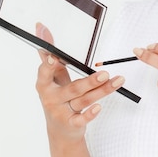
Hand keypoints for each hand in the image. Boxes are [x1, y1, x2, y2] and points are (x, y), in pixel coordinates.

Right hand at [35, 23, 124, 140]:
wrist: (60, 130)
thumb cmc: (57, 97)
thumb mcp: (52, 76)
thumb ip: (49, 54)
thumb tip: (41, 27)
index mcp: (44, 84)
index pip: (45, 73)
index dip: (48, 65)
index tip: (53, 57)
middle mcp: (51, 98)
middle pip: (73, 88)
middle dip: (90, 81)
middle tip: (105, 73)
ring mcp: (61, 112)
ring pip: (84, 100)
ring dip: (102, 91)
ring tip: (117, 81)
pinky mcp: (72, 124)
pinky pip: (82, 119)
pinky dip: (91, 113)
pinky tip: (99, 107)